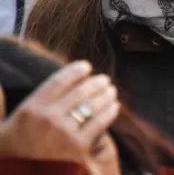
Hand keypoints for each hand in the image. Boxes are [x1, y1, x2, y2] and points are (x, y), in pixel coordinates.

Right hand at [0, 61, 119, 165]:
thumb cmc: (12, 157)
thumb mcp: (0, 130)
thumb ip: (0, 106)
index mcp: (30, 110)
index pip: (57, 82)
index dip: (75, 71)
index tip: (86, 66)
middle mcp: (48, 118)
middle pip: (80, 92)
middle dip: (95, 83)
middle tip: (104, 79)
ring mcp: (65, 132)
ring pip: (92, 105)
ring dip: (105, 95)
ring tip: (111, 91)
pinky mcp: (80, 147)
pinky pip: (100, 122)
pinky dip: (110, 112)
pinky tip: (114, 107)